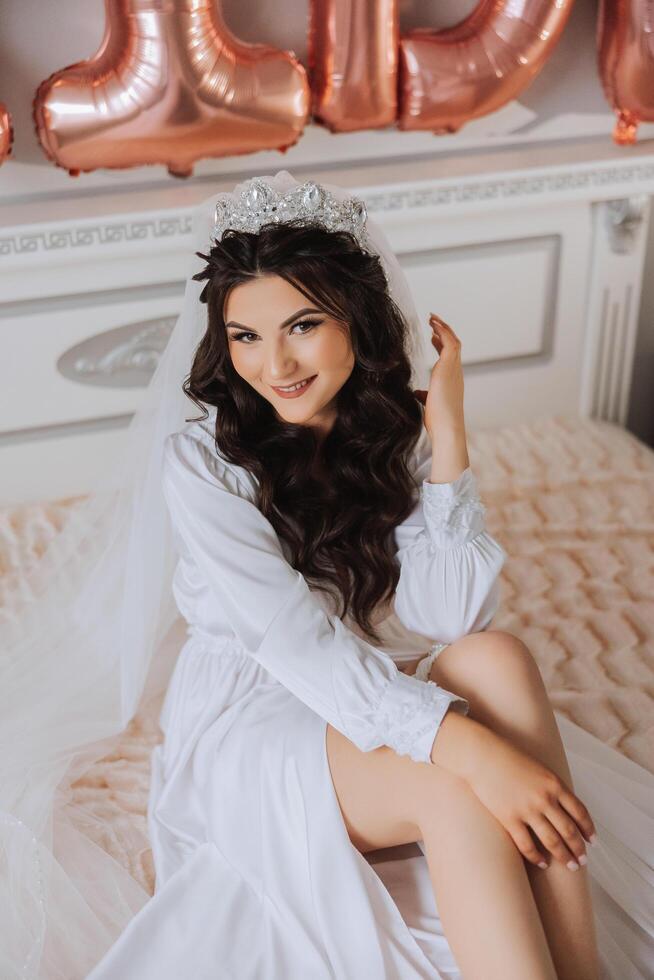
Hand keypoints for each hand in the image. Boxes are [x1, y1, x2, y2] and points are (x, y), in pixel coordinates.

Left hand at [414, 313, 464, 439]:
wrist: (446, 427)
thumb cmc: (438, 420)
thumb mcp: (429, 404)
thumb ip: (424, 396)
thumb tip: (416, 393)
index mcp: (452, 380)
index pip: (449, 356)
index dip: (441, 344)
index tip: (432, 335)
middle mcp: (456, 372)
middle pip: (453, 345)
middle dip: (444, 331)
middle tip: (432, 320)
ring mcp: (454, 369)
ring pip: (453, 341)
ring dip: (443, 328)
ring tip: (432, 318)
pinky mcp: (449, 367)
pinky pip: (449, 343)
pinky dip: (442, 332)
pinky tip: (433, 325)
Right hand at [464, 724, 596, 870]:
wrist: (481, 754)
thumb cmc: (507, 757)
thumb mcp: (537, 767)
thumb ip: (551, 786)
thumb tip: (562, 805)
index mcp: (555, 784)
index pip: (580, 812)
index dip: (588, 829)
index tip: (592, 841)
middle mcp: (545, 799)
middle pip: (569, 830)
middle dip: (579, 849)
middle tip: (583, 861)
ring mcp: (527, 810)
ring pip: (552, 841)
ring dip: (564, 857)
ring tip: (571, 866)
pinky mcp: (509, 818)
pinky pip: (527, 845)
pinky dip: (537, 857)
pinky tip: (542, 863)